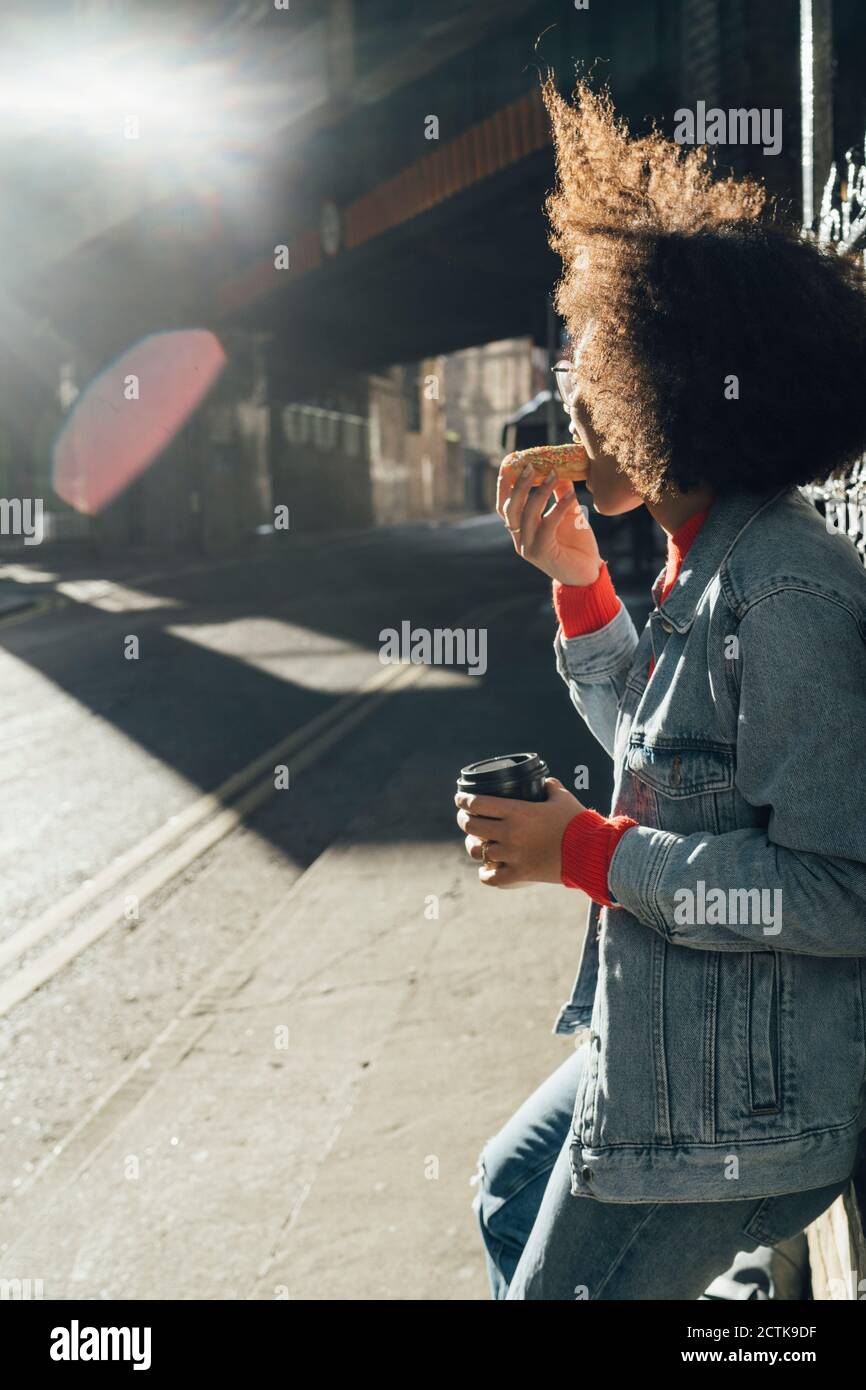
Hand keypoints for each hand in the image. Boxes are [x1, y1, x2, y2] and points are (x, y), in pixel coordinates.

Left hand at [455, 778, 585, 887]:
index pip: (478, 803)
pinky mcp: (520, 874)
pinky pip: (492, 878)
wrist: (591, 852)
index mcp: (517, 812)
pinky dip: (486, 874)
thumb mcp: (562, 798)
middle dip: (464, 820)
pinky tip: (486, 870)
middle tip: (466, 817)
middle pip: (471, 826)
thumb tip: (545, 782)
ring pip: (478, 852)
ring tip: (476, 842)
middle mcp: (510, 833)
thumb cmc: (577, 822)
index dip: (463, 800)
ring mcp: (513, 855)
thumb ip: (550, 787)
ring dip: (474, 846)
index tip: (460, 799)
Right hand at [496, 459, 600, 586]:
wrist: (588, 575)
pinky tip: (571, 495)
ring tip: (554, 474)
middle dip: (519, 485)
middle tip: (531, 466)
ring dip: (540, 492)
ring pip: (527, 515)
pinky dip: (558, 508)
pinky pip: (547, 525)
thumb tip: (561, 470)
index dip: (504, 485)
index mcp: (520, 530)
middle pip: (511, 509)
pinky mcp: (542, 553)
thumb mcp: (568, 515)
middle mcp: (520, 539)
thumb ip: (561, 495)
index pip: (505, 506)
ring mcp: (528, 547)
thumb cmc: (577, 545)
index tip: (509, 462)